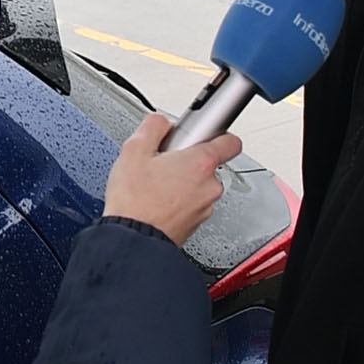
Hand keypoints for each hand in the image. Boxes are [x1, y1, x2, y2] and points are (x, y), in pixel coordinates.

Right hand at [102, 114, 241, 243]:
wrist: (132, 241)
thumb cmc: (135, 202)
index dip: (216, 133)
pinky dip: (178, 200)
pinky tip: (157, 200)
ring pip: (198, 185)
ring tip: (155, 185)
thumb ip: (154, 126)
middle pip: (207, 163)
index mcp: (201, 163)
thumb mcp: (134, 149)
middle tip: (162, 163)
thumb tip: (162, 122)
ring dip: (182, 182)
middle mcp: (210, 185)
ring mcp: (205, 207)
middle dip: (187, 159)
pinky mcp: (196, 223)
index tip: (201, 133)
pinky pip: (192, 203)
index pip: (230, 140)